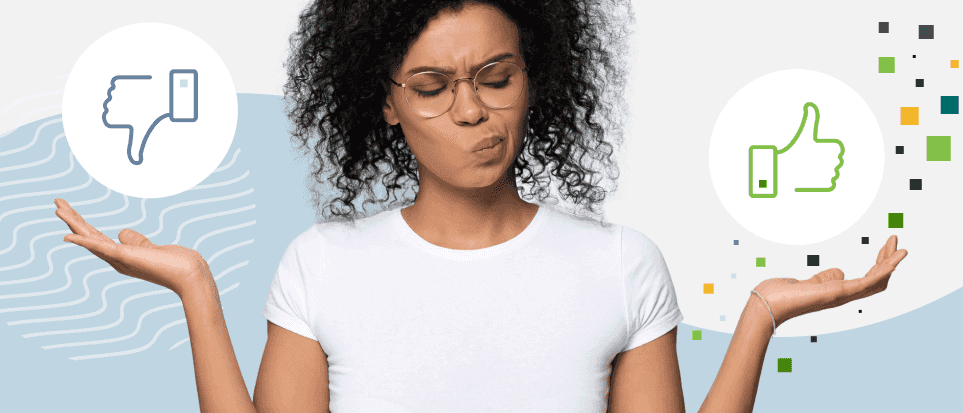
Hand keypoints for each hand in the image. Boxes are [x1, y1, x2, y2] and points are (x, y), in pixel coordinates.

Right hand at [54, 198, 210, 295]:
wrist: (190, 276)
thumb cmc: (176, 264)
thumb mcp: (151, 248)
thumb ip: (136, 241)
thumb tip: (121, 232)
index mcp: (122, 256)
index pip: (97, 237)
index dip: (82, 224)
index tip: (69, 210)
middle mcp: (117, 260)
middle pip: (89, 236)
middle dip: (72, 219)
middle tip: (57, 202)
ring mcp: (120, 259)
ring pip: (91, 239)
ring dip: (73, 224)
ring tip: (57, 209)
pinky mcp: (126, 257)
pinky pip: (101, 248)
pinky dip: (84, 242)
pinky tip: (68, 235)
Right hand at [748, 102, 844, 197]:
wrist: (785, 170)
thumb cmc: (795, 150)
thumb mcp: (804, 133)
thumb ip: (810, 119)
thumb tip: (809, 106)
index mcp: (832, 148)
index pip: (837, 152)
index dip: (828, 152)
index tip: (818, 153)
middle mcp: (834, 161)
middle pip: (835, 162)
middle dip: (826, 162)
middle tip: (813, 162)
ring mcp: (830, 173)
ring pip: (833, 173)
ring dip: (826, 172)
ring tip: (814, 170)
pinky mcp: (826, 184)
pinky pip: (830, 183)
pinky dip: (825, 182)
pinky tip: (815, 178)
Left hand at [752, 234, 907, 328]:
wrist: (767, 305)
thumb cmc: (781, 295)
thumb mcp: (808, 282)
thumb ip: (825, 278)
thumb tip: (838, 272)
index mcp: (838, 292)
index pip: (867, 280)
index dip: (878, 264)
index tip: (884, 247)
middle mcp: (844, 296)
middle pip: (877, 280)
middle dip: (887, 260)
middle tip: (894, 240)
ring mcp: (843, 295)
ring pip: (877, 281)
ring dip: (891, 263)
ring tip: (901, 248)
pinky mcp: (839, 292)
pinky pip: (868, 282)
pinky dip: (884, 270)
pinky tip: (893, 259)